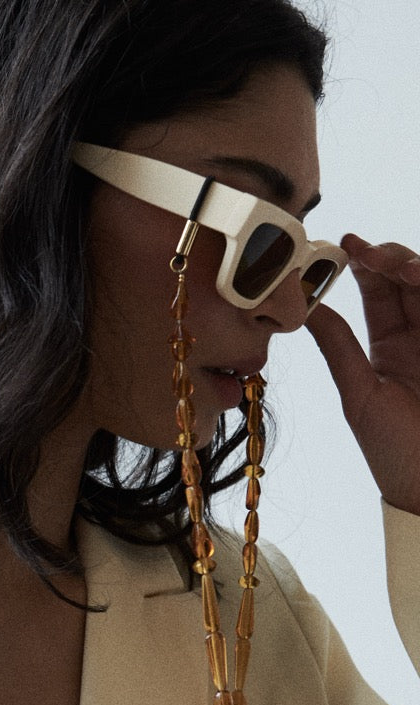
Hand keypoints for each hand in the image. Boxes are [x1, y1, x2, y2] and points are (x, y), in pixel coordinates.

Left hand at [306, 232, 419, 514]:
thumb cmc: (393, 451)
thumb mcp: (360, 395)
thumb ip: (340, 348)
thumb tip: (306, 310)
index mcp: (391, 343)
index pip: (379, 289)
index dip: (365, 262)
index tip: (344, 244)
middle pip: (410, 278)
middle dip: (391, 257)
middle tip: (367, 251)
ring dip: (418, 270)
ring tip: (398, 267)